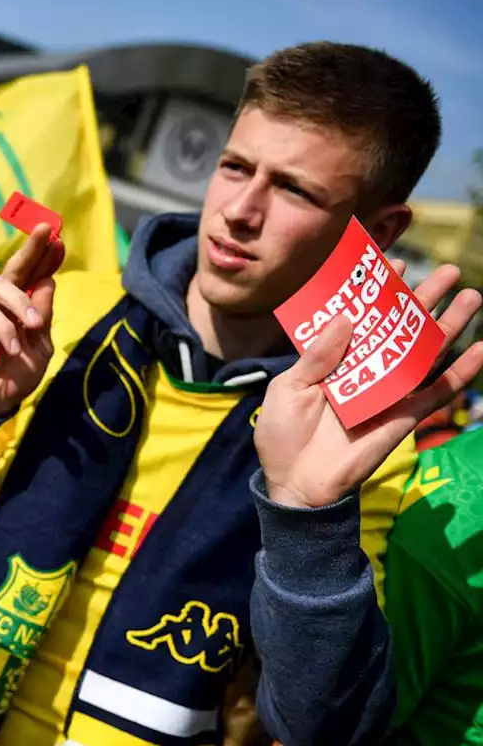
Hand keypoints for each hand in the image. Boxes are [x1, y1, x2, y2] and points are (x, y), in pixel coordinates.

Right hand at [0, 225, 63, 417]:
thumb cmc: (17, 375)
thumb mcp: (41, 348)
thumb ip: (43, 317)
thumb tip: (47, 282)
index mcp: (24, 307)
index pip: (36, 275)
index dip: (45, 256)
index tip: (58, 237)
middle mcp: (3, 303)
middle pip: (15, 268)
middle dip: (30, 248)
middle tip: (44, 230)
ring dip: (20, 301)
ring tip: (33, 325)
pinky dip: (5, 330)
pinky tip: (14, 348)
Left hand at [256, 262, 482, 508]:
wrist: (294, 483)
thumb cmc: (282, 435)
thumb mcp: (289, 388)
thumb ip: (318, 355)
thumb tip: (348, 318)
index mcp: (331, 359)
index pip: (360, 317)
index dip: (376, 291)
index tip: (392, 262)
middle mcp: (363, 370)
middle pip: (400, 328)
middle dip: (424, 299)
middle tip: (447, 272)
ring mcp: (385, 392)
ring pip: (425, 353)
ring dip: (450, 326)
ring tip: (472, 296)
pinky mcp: (402, 416)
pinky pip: (436, 392)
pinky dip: (460, 373)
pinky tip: (480, 349)